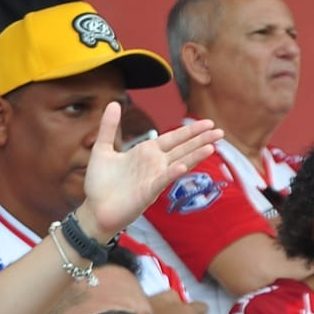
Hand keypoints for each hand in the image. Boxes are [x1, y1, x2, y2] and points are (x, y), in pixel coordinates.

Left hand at [78, 105, 221, 238]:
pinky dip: (171, 173)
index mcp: (146, 152)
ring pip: (178, 163)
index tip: (208, 123)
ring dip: (194, 155)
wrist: (93, 210)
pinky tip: (183, 166)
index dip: (190, 131)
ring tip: (212, 147)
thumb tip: (114, 103)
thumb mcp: (102, 150)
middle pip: (182, 149)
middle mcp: (154, 164)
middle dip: (200, 140)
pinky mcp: (147, 192)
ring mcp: (153, 178)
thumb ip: (109, 127)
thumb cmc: (99, 183)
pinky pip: (162, 180)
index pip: (173, 138)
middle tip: (220, 131)